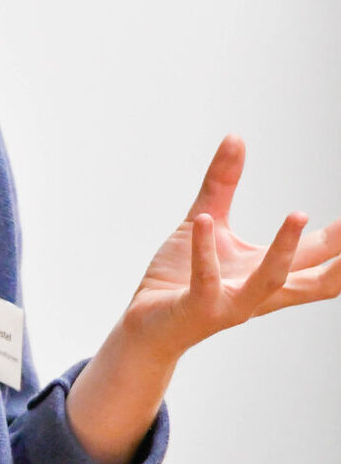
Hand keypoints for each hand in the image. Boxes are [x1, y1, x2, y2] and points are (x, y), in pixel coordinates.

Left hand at [124, 134, 340, 363]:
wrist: (143, 326)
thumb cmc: (177, 279)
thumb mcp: (206, 222)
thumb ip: (222, 184)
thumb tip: (236, 137)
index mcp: (267, 272)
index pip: (321, 257)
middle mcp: (259, 292)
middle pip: (317, 280)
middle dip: (340, 254)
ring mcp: (232, 303)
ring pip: (272, 281)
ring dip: (286, 248)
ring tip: (299, 214)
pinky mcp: (199, 308)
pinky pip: (206, 279)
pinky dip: (204, 250)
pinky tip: (204, 220)